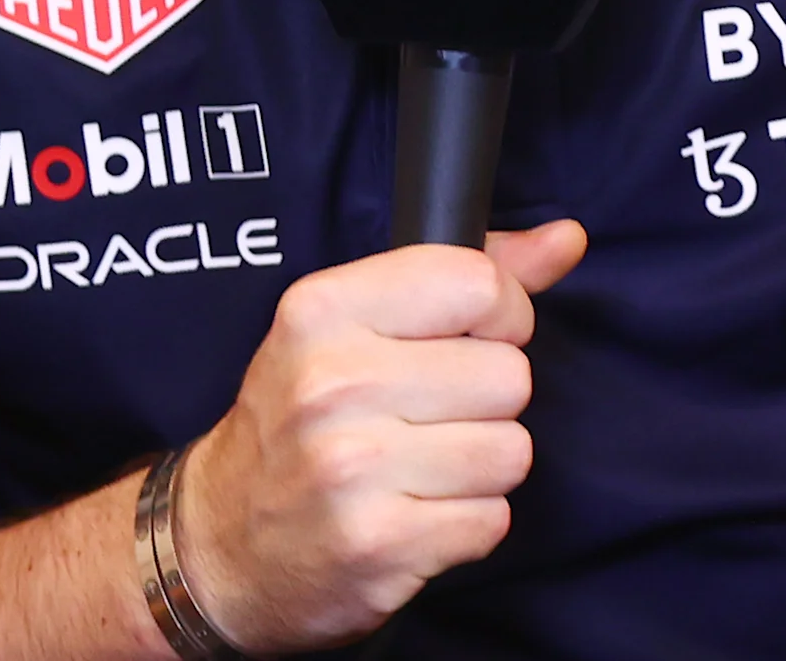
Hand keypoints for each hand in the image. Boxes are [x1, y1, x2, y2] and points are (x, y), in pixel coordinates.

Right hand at [174, 218, 584, 652]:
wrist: (217, 547)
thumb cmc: (297, 423)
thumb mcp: (353, 327)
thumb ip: (465, 277)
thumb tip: (568, 237)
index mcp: (323, 310)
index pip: (478, 284)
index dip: (499, 317)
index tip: (468, 341)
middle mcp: (334, 383)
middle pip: (510, 376)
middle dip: (487, 403)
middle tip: (428, 419)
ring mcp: (353, 469)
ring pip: (511, 452)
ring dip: (481, 468)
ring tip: (421, 470)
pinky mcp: (379, 545)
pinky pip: (491, 521)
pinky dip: (466, 525)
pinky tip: (415, 516)